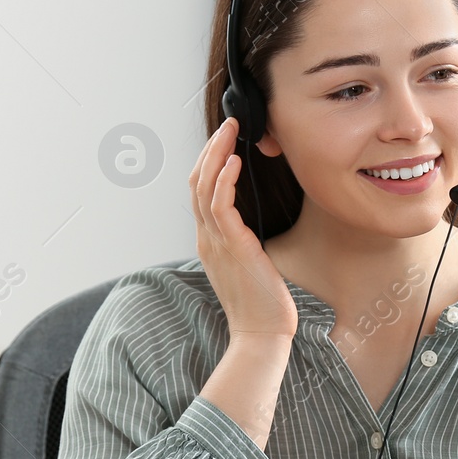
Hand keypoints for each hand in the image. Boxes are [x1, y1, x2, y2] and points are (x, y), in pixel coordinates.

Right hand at [189, 117, 296, 341]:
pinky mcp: (233, 247)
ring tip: (232, 130)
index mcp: (210, 241)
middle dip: (211, 148)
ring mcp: (216, 242)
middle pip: (196, 182)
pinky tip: (235, 161)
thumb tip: (253, 225)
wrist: (260, 335)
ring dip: (216, 154)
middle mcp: (207, 238)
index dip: (209, 161)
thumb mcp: (248, 265)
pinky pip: (220, 206)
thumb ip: (243, 241)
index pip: (200, 191)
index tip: (226, 139)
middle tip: (230, 123)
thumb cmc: (261, 304)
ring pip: (204, 187)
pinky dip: (224, 179)